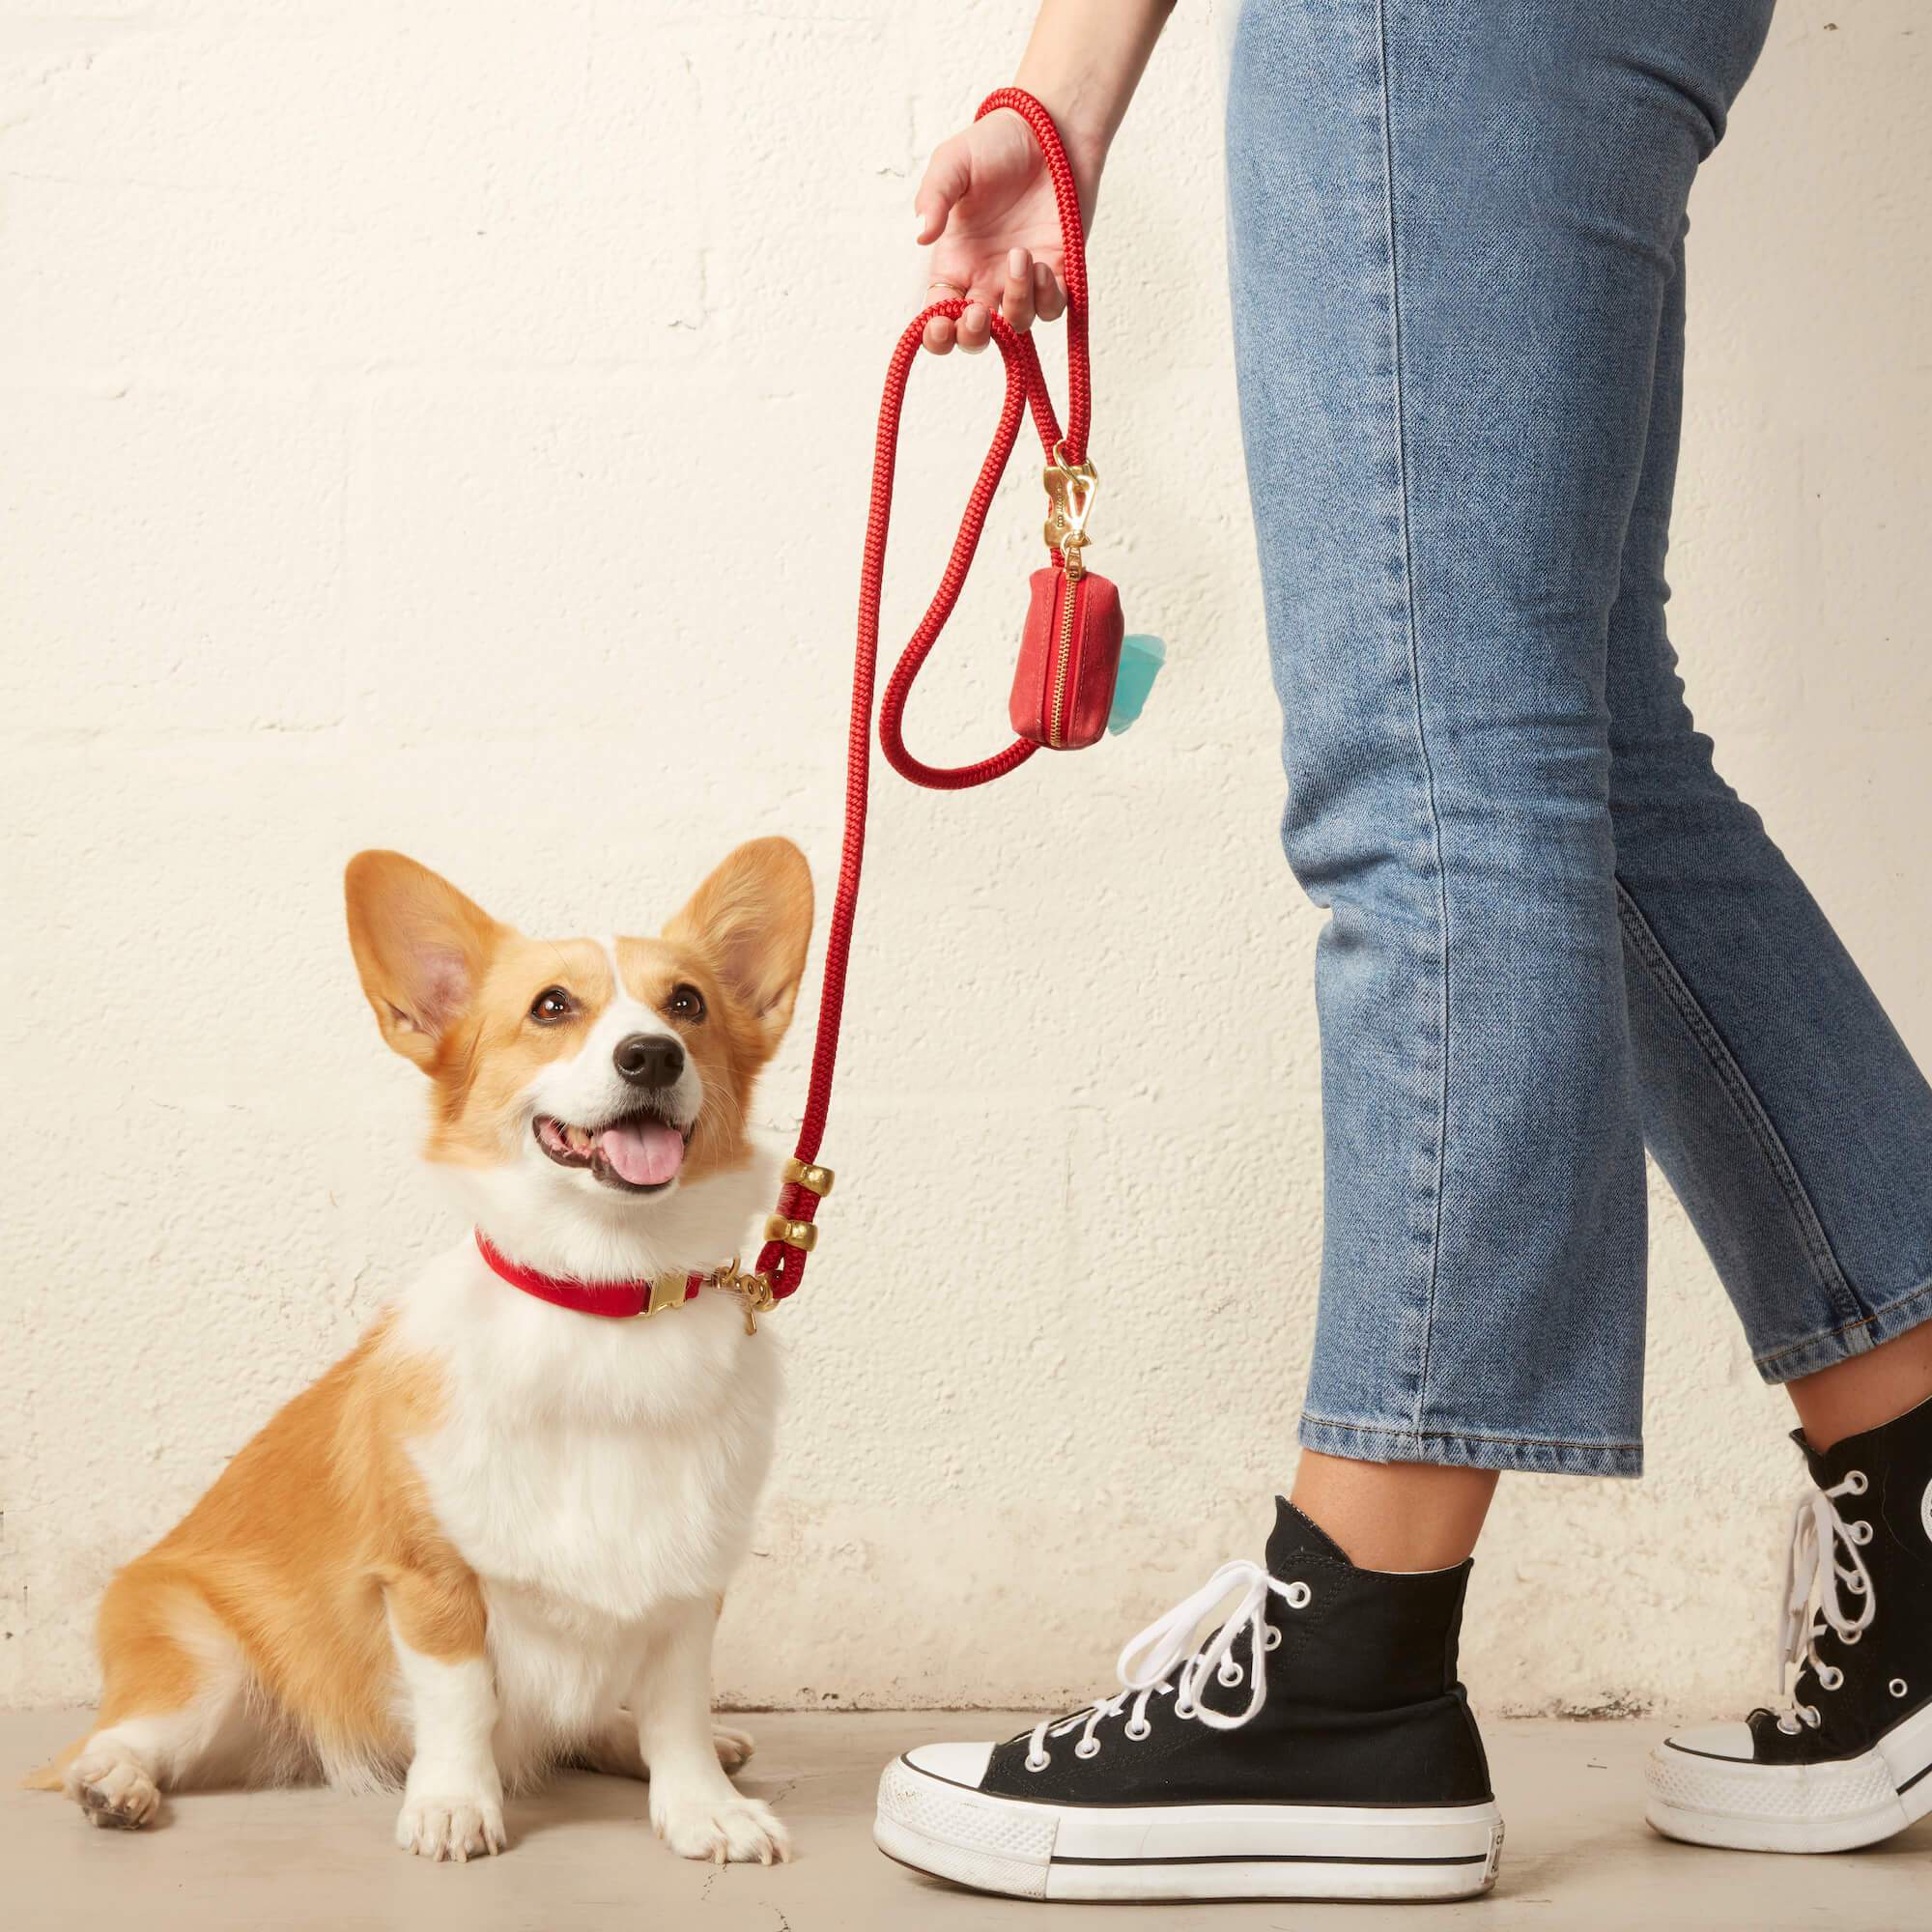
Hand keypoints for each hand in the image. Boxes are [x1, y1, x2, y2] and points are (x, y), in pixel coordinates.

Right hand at [913, 108, 1099, 355]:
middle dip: (974, 337)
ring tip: (1020, 255)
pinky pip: (1052, 308)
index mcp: (954, 260)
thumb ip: (933, 198)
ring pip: (1017, 324)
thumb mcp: (952, 163)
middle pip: (975, 336)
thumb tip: (920, 237)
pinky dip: (1046, 296)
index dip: (937, 334)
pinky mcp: (1058, 271)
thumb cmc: (996, 143)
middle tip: (979, 313)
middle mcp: (986, 276)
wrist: (1050, 129)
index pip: (938, 314)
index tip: (942, 323)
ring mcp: (1022, 278)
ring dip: (1017, 302)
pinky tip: (1042, 263)